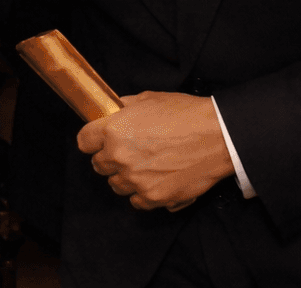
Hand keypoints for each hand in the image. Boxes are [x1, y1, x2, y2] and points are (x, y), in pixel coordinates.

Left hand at [77, 91, 233, 210]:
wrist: (216, 136)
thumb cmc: (183, 114)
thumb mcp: (147, 99)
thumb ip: (124, 108)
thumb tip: (113, 111)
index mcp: (113, 130)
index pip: (84, 141)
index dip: (91, 140)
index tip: (96, 140)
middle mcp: (120, 156)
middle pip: (98, 165)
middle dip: (108, 158)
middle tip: (125, 152)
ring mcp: (136, 180)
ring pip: (116, 185)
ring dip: (125, 177)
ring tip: (143, 167)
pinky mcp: (154, 197)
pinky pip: (137, 201)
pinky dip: (143, 193)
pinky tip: (154, 180)